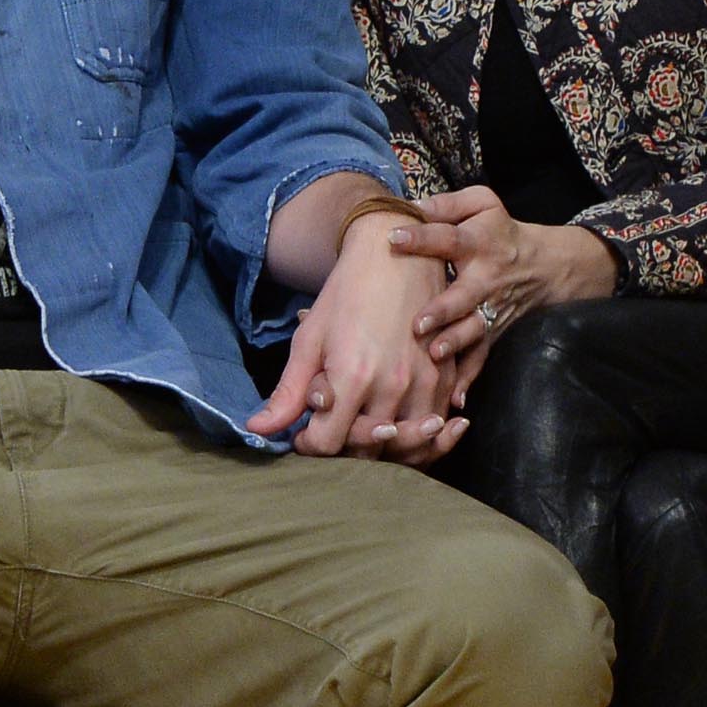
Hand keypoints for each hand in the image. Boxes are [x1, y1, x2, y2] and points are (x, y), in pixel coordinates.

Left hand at [248, 217, 466, 466]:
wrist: (395, 255)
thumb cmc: (346, 295)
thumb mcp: (309, 340)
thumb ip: (288, 392)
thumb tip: (257, 428)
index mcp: (353, 377)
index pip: (328, 444)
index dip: (310, 445)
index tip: (304, 434)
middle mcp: (394, 387)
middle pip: (368, 451)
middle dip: (344, 448)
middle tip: (332, 428)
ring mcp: (427, 383)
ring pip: (407, 447)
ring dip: (382, 447)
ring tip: (363, 429)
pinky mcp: (449, 377)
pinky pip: (435, 425)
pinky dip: (417, 436)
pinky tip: (398, 424)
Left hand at [384, 187, 618, 376]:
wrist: (547, 266)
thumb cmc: (500, 231)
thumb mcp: (482, 204)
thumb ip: (448, 204)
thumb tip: (408, 206)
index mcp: (478, 242)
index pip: (449, 238)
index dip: (422, 237)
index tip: (394, 238)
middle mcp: (486, 278)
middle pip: (464, 294)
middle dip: (442, 309)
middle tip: (417, 323)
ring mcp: (492, 309)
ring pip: (474, 330)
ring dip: (455, 343)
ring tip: (434, 354)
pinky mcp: (494, 332)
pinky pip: (482, 357)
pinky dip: (470, 378)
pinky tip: (454, 398)